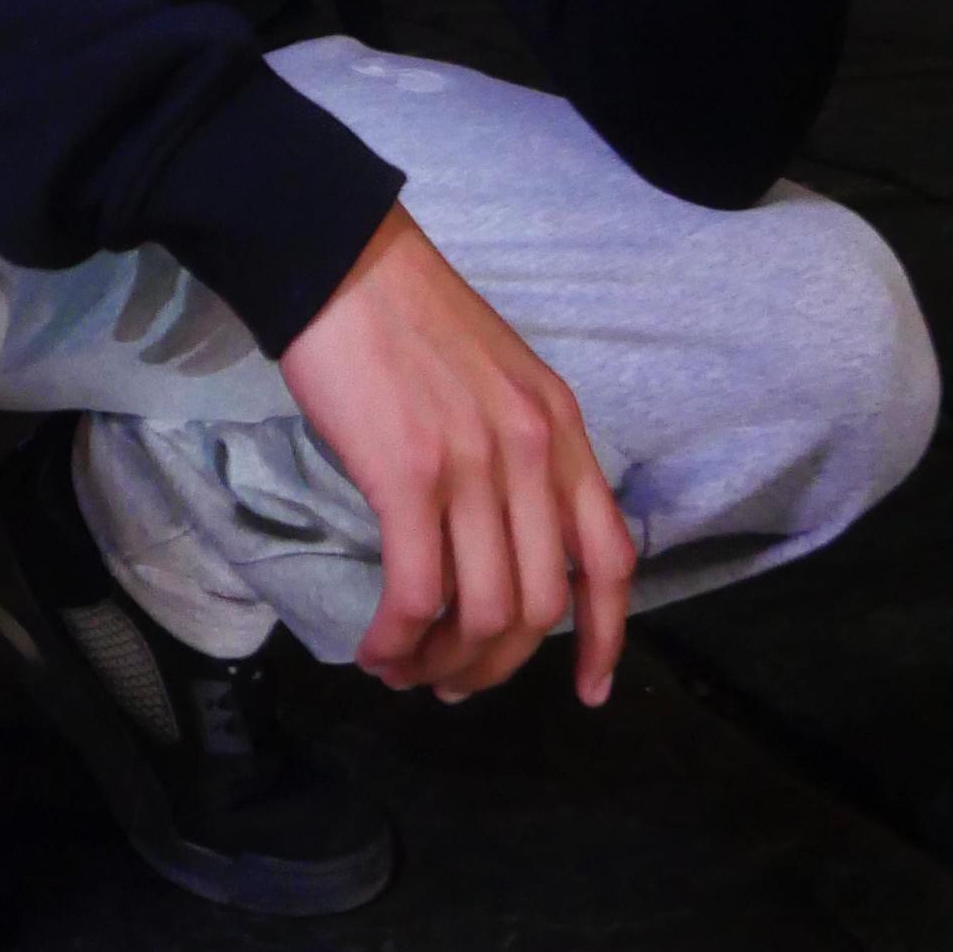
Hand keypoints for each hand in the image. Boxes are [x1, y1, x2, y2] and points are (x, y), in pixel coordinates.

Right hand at [280, 207, 633, 706]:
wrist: (343, 262)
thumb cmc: (410, 319)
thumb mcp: (502, 380)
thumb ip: (521, 454)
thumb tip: (503, 545)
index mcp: (561, 429)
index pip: (609, 556)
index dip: (606, 637)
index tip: (588, 689)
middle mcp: (533, 452)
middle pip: (542, 605)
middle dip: (498, 666)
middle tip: (454, 683)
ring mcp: (475, 465)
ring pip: (484, 612)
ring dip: (444, 663)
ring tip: (408, 671)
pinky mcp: (408, 476)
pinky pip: (419, 592)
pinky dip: (399, 640)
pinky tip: (377, 650)